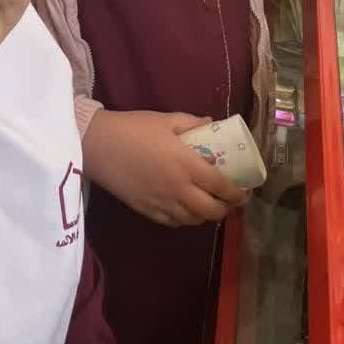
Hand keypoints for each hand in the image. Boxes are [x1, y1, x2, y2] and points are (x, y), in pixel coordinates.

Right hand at [82, 109, 247, 227]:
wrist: (98, 146)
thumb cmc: (134, 128)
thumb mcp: (166, 119)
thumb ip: (192, 123)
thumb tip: (211, 124)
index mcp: (187, 165)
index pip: (221, 186)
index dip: (237, 193)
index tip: (245, 191)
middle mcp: (179, 190)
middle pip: (211, 211)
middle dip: (226, 209)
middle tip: (229, 200)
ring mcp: (163, 204)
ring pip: (194, 220)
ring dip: (207, 215)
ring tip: (210, 204)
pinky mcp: (148, 212)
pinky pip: (175, 223)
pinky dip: (186, 219)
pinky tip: (186, 209)